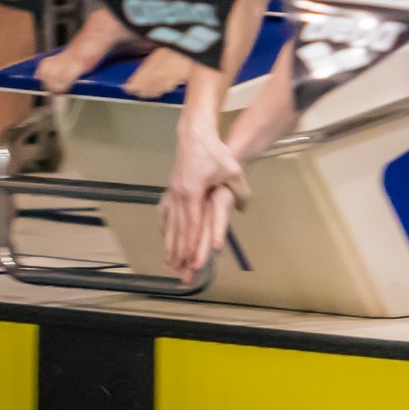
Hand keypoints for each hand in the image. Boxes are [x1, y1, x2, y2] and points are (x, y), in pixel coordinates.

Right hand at [161, 123, 250, 281]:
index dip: (192, 247)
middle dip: (180, 255)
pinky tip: (165, 238)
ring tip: (170, 264)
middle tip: (181, 274)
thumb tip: (243, 209)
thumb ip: (240, 191)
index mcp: (192, 194)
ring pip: (170, 225)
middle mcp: (179, 197)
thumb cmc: (214, 152)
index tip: (192, 264)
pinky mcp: (171, 189)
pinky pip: (165, 213)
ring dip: (170, 246)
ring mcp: (172, 194)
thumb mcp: (233, 171)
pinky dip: (165, 228)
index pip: (192, 228)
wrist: (194, 135)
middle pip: (179, 232)